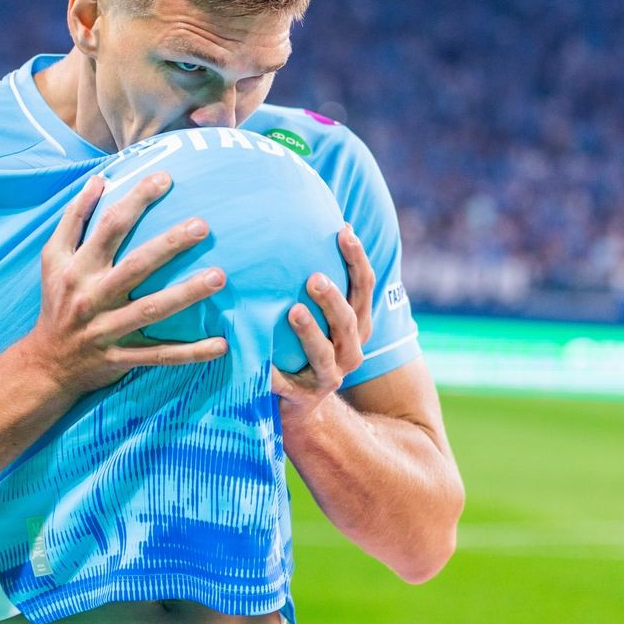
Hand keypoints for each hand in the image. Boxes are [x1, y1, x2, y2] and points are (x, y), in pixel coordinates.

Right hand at [19, 173, 228, 397]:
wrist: (46, 364)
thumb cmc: (57, 302)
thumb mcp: (53, 258)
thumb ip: (73, 218)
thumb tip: (98, 180)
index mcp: (78, 268)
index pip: (109, 226)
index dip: (136, 200)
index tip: (165, 179)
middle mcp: (93, 296)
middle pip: (136, 265)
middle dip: (169, 245)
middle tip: (202, 225)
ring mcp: (108, 329)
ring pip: (151, 309)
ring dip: (186, 294)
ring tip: (219, 276)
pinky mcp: (122, 358)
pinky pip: (160, 355)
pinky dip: (190, 353)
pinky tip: (221, 346)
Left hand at [271, 224, 375, 423]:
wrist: (301, 405)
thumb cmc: (306, 343)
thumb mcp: (321, 315)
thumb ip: (319, 280)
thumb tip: (304, 219)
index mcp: (357, 323)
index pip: (365, 287)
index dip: (357, 259)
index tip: (343, 230)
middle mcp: (350, 349)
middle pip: (348, 321)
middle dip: (332, 299)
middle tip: (313, 276)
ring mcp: (329, 375)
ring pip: (323, 353)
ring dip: (310, 331)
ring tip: (293, 310)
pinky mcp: (303, 397)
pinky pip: (286, 384)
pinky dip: (273, 374)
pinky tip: (259, 360)